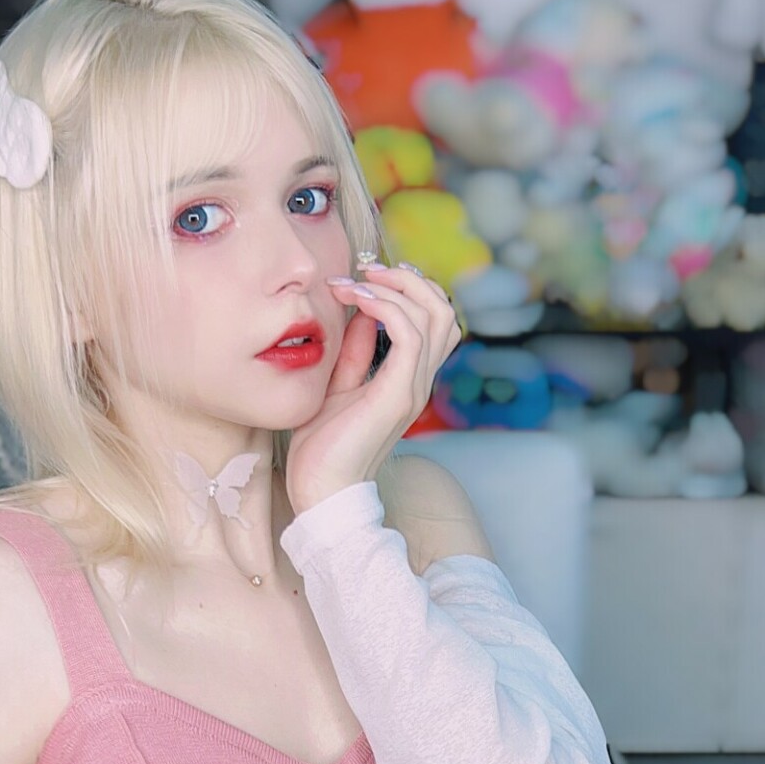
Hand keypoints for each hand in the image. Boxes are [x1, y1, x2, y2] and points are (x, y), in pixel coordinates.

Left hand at [284, 263, 460, 516]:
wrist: (321, 492)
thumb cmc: (321, 448)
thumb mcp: (336, 387)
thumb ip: (355, 353)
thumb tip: (362, 314)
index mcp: (407, 379)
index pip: (434, 320)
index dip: (409, 289)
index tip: (365, 278)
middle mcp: (418, 381)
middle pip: (444, 310)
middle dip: (408, 279)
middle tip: (366, 270)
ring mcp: (412, 388)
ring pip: (435, 315)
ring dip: (395, 287)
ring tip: (356, 282)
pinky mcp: (398, 396)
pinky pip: (409, 334)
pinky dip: (385, 307)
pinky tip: (356, 301)